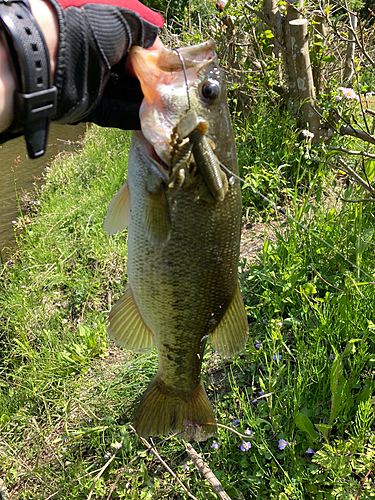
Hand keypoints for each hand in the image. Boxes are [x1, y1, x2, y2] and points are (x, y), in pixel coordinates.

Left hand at [50, 0, 163, 128]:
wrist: (53, 60)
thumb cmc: (89, 33)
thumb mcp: (125, 21)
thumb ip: (147, 32)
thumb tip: (160, 51)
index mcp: (110, 36)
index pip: (140, 51)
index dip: (155, 61)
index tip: (169, 70)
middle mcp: (104, 61)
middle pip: (136, 77)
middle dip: (154, 84)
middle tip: (171, 92)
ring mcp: (98, 86)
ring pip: (130, 97)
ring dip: (148, 102)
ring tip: (167, 106)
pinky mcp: (93, 108)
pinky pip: (119, 114)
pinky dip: (135, 117)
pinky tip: (152, 117)